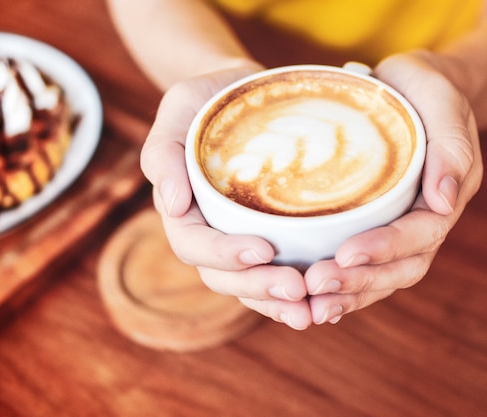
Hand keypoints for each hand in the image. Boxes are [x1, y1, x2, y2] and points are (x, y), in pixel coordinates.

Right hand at [141, 65, 314, 329]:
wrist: (243, 94)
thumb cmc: (209, 98)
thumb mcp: (181, 107)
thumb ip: (164, 153)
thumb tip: (172, 206)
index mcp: (184, 208)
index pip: (194, 244)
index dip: (225, 253)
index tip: (263, 248)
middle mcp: (210, 231)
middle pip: (224, 276)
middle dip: (258, 287)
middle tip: (297, 290)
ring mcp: (238, 239)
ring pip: (250, 286)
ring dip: (278, 303)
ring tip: (312, 311)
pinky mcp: (268, 238)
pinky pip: (275, 275)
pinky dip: (293, 294)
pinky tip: (322, 302)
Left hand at [304, 51, 483, 324]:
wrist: (412, 87)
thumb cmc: (426, 90)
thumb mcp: (443, 103)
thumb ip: (451, 148)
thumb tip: (445, 200)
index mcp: (445, 196)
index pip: (420, 235)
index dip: (384, 249)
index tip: (345, 255)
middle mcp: (425, 221)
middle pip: (400, 268)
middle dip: (360, 282)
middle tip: (317, 286)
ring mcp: (401, 227)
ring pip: (382, 276)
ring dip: (349, 295)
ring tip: (312, 307)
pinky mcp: (377, 226)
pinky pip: (365, 265)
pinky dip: (344, 287)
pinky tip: (314, 300)